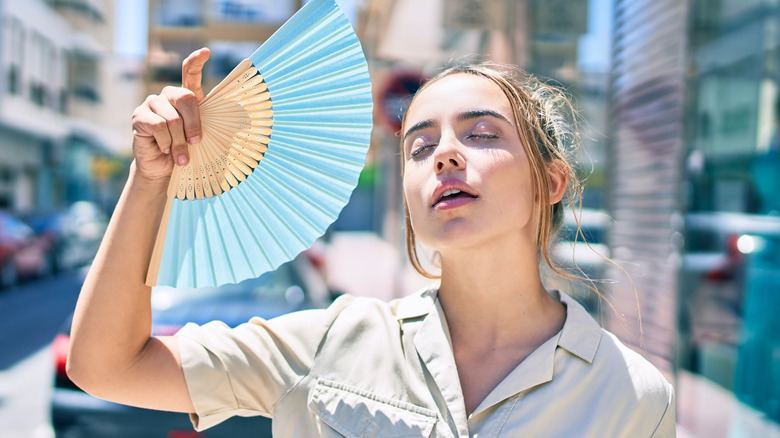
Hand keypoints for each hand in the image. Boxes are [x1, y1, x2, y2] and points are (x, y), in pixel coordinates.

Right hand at [131, 48, 210, 180]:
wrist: (163, 168)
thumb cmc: (185, 151)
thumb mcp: (201, 137)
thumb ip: (206, 125)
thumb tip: (230, 121)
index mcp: (185, 98)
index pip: (189, 73)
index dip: (196, 61)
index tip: (206, 52)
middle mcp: (168, 96)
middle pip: (186, 98)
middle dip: (194, 125)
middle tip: (195, 143)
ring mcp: (151, 103)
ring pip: (172, 119)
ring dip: (179, 142)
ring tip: (180, 156)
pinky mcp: (138, 116)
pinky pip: (158, 126)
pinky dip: (166, 143)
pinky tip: (164, 149)